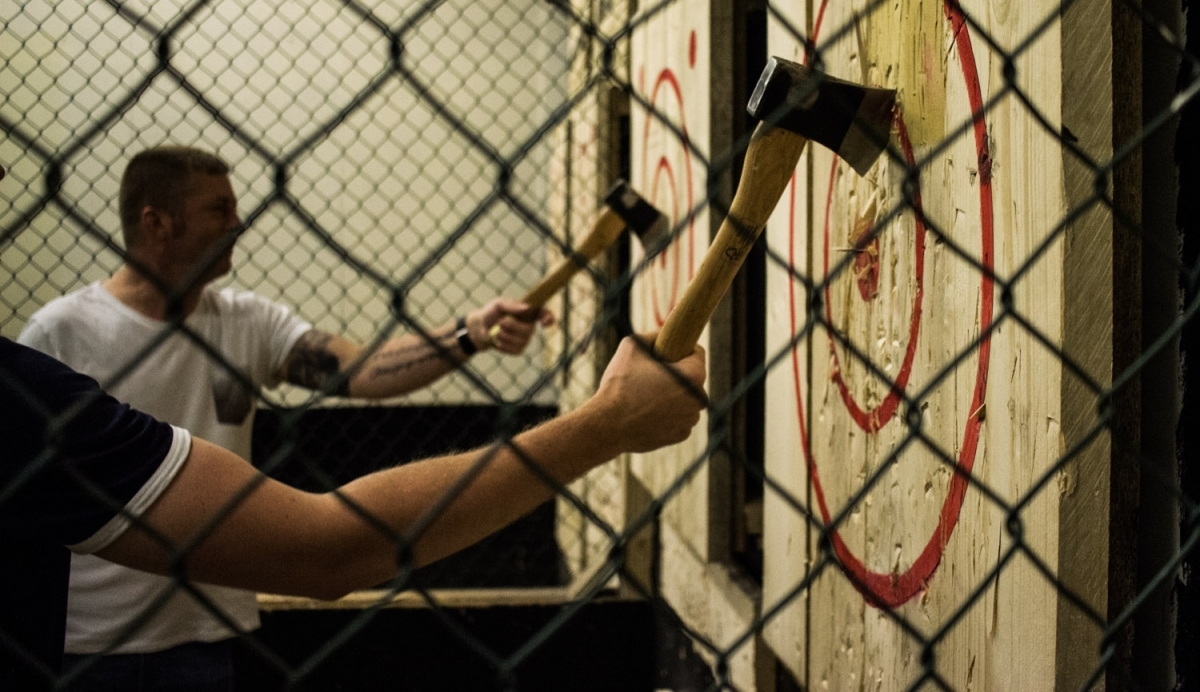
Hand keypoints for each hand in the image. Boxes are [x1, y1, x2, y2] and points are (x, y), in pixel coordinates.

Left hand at [468, 298, 554, 354]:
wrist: (479, 328)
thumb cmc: (490, 313)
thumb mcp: (499, 304)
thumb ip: (512, 305)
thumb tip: (527, 308)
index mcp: (529, 312)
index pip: (545, 314)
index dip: (549, 318)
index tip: (544, 322)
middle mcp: (530, 326)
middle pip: (529, 330)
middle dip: (512, 326)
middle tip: (500, 322)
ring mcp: (525, 339)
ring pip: (521, 341)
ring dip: (505, 336)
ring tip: (497, 331)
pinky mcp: (518, 349)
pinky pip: (515, 350)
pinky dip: (503, 345)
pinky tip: (498, 341)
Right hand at [592, 332, 706, 452]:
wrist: (607, 425)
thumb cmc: (619, 384)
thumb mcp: (632, 345)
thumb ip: (654, 335)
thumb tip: (664, 333)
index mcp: (693, 375)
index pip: (697, 353)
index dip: (679, 349)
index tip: (665, 352)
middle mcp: (699, 399)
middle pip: (692, 377)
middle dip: (676, 374)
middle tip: (651, 375)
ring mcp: (690, 420)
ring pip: (686, 398)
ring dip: (673, 395)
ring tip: (647, 395)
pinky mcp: (680, 435)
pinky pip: (678, 417)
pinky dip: (667, 414)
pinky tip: (647, 412)